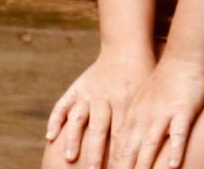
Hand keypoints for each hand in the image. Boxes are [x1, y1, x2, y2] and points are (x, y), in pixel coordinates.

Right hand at [45, 50, 155, 168]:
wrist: (127, 46)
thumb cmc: (142, 75)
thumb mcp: (148, 93)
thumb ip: (146, 119)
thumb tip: (153, 147)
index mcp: (125, 99)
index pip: (121, 133)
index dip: (119, 154)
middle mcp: (105, 96)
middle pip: (99, 128)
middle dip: (95, 152)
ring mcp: (89, 92)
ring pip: (78, 117)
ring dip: (73, 138)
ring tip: (70, 158)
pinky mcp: (77, 87)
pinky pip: (63, 104)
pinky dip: (55, 119)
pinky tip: (50, 136)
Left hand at [111, 56, 203, 168]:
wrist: (184, 55)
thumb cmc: (165, 80)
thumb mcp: (142, 98)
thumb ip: (134, 120)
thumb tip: (124, 143)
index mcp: (133, 113)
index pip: (119, 145)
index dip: (113, 165)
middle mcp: (145, 115)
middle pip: (130, 148)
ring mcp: (164, 112)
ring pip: (150, 144)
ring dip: (144, 166)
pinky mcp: (183, 110)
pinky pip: (178, 133)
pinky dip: (175, 149)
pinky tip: (174, 165)